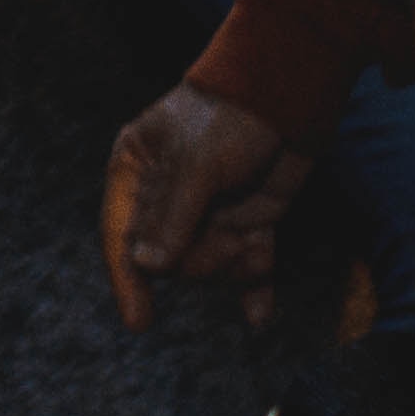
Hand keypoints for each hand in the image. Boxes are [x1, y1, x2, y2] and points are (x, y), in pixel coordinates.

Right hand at [98, 84, 303, 331]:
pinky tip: (259, 316)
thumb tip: (147, 268)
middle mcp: (169, 193)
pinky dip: (254, 285)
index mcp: (138, 170)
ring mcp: (210, 208)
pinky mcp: (249, 218)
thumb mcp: (197, 164)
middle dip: (201, 259)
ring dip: (233, 263)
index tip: (139, 321)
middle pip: (170, 257)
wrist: (292, 94)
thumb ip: (173, 217)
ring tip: (252, 247)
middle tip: (228, 243)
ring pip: (209, 263)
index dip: (127, 279)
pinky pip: (246, 262)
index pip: (121, 233)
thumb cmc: (231, 115)